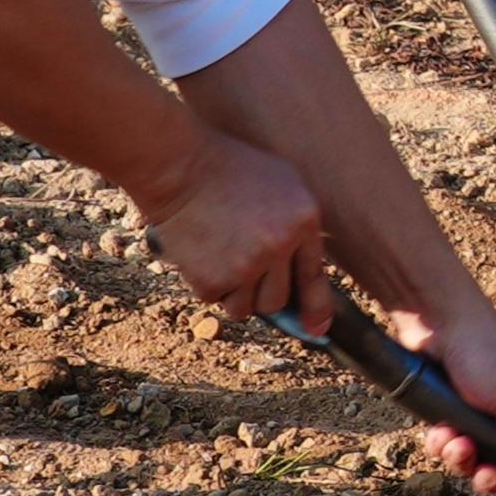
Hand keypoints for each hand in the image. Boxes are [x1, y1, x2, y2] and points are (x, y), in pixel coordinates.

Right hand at [129, 124, 331, 325]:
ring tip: (221, 256)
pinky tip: (202, 253)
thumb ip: (298, 227)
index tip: (316, 329)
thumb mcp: (282, 184)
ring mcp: (245, 265)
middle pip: (278, 300)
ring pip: (247, 308)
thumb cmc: (230, 170)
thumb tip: (304, 276)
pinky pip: (217, 300)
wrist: (179, 166)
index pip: (314, 277)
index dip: (316, 308)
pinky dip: (208, 283)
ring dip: (236, 292)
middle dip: (262, 291)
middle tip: (243, 265)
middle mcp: (279, 247)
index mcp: (304, 221)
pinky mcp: (211, 279)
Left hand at [357, 274, 495, 495]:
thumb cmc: (481, 345)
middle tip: (480, 473)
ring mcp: (481, 408)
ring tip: (453, 440)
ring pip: (474, 454)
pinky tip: (439, 429)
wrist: (434, 318)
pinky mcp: (452, 407)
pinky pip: (450, 441)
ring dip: (461, 455)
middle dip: (488, 470)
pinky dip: (443, 441)